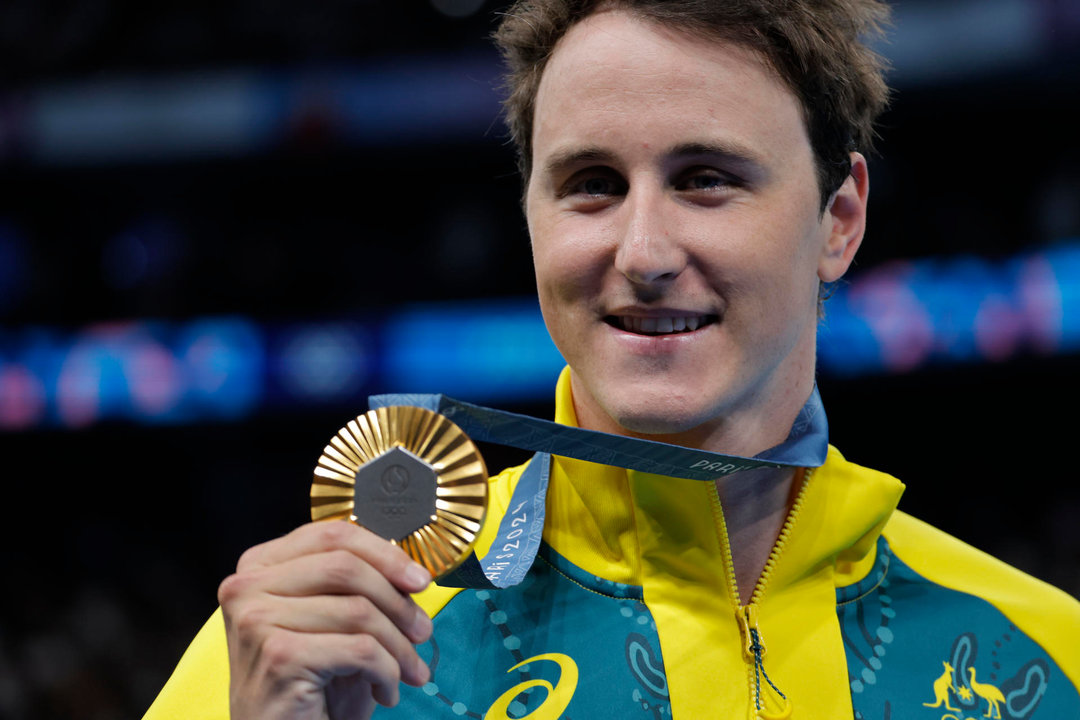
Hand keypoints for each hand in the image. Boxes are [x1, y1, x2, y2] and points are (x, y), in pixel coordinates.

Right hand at [218, 521, 433, 719]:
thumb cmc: (310, 684)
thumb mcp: (332, 622)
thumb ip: (356, 585)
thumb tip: (411, 570)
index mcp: (259, 566)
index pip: (332, 534)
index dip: (384, 553)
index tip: (420, 580)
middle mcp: (247, 586)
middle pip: (346, 566)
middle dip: (397, 601)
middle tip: (423, 631)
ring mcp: (257, 620)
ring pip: (358, 610)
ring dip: (399, 646)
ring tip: (412, 671)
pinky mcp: (279, 656)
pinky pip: (360, 649)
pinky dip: (387, 672)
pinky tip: (386, 692)